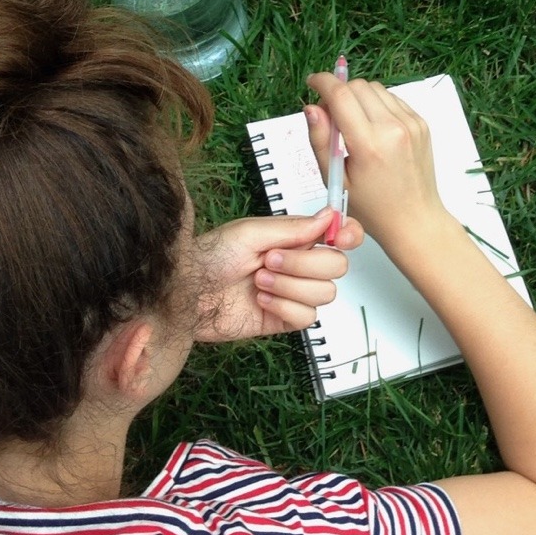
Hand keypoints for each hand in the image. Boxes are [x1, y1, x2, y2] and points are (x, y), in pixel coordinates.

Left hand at [192, 211, 363, 340]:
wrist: (187, 293)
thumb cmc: (210, 256)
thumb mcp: (250, 232)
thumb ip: (294, 227)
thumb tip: (328, 215)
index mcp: (295, 239)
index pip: (338, 236)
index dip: (348, 236)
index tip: (341, 238)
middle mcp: (298, 265)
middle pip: (336, 266)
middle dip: (305, 263)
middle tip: (270, 260)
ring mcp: (293, 293)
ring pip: (325, 293)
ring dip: (289, 286)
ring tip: (259, 281)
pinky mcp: (283, 319)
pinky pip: (307, 318)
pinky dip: (284, 307)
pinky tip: (260, 301)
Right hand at [305, 74, 453, 252]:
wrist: (415, 219)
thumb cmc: (373, 208)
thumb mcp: (335, 179)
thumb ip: (320, 140)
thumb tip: (311, 108)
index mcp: (369, 145)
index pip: (341, 95)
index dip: (323, 82)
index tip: (312, 83)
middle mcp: (393, 128)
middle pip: (358, 86)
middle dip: (339, 92)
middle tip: (330, 115)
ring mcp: (411, 123)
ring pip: (376, 88)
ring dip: (358, 97)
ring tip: (352, 124)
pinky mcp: (421, 123)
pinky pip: (392, 99)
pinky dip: (376, 104)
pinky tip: (372, 127)